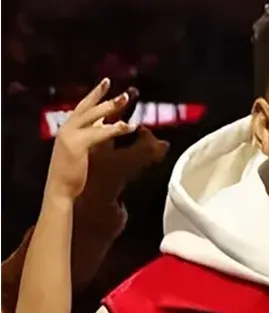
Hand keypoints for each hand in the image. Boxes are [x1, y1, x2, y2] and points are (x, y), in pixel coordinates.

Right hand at [44, 78, 134, 203]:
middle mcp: (67, 128)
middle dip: (103, 95)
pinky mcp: (77, 144)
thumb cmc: (71, 176)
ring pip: (94, 116)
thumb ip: (89, 139)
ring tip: (125, 99)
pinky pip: (100, 133)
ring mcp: (70, 134)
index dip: (94, 95)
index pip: (82, 108)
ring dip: (111, 106)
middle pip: (87, 106)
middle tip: (119, 87)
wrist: (59, 190)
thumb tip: (102, 128)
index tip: (105, 84)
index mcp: (67, 130)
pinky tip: (128, 126)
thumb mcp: (80, 153)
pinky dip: (114, 128)